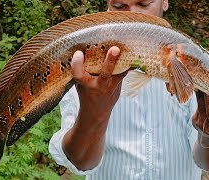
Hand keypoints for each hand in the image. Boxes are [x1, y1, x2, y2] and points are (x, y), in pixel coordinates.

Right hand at [61, 46, 127, 169]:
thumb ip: (82, 69)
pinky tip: (131, 53)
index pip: (78, 73)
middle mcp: (98, 86)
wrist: (96, 112)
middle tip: (115, 49)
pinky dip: (127, 63)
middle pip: (105, 74)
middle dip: (110, 62)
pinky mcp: (119, 86)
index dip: (77, 63)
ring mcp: (111, 87)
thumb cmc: (86, 92)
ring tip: (127, 47)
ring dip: (124, 61)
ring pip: (120, 73)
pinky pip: (124, 72)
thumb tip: (86, 48)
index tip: (78, 53)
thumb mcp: (79, 82)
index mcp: (85, 84)